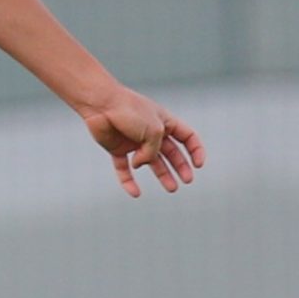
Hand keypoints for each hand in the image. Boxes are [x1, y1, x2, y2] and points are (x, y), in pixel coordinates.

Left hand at [80, 86, 203, 198]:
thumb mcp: (154, 131)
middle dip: (181, 166)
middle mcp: (151, 131)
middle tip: (187, 180)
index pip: (187, 136)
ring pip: (151, 161)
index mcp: (165, 121)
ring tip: (172, 189)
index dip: (196, 150)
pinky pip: (123, 168)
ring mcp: (134, 141)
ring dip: (163, 175)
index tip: (198, 165)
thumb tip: (140, 164)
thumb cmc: (129, 111)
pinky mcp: (116, 148)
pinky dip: (128, 181)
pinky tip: (135, 193)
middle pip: (171, 151)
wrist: (100, 104)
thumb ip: (153, 152)